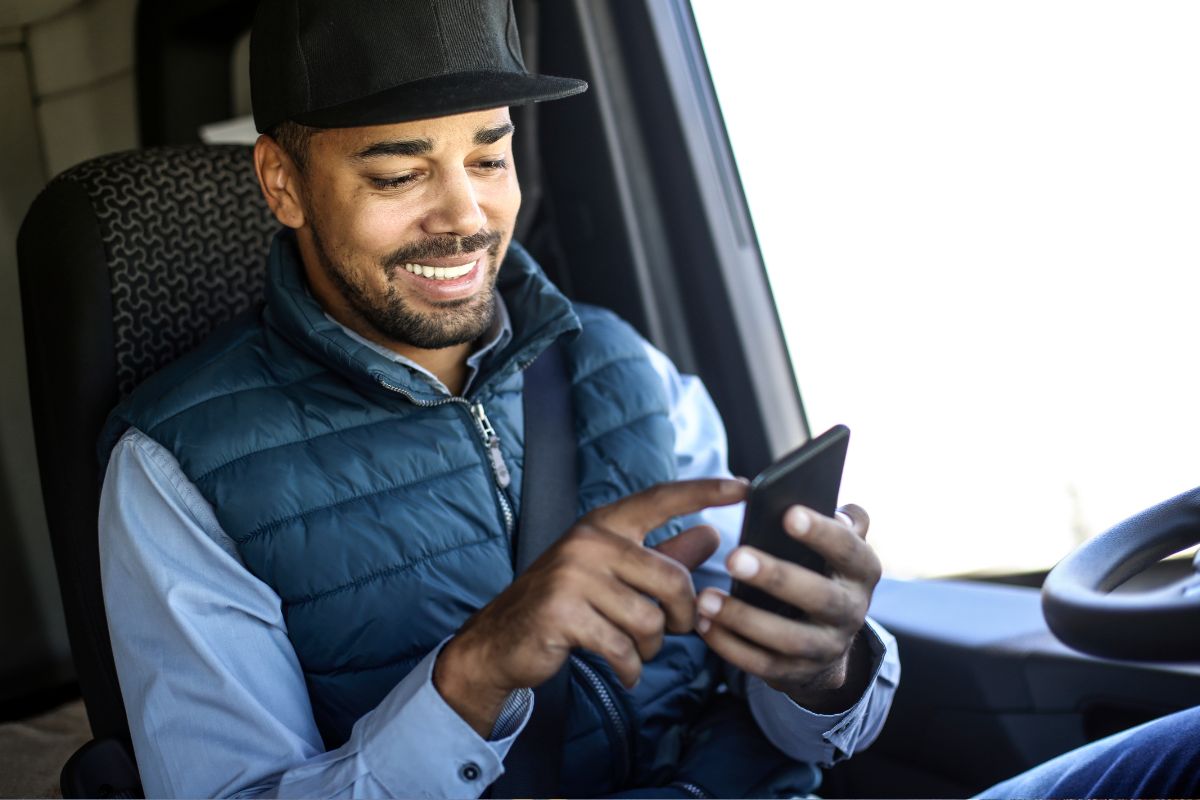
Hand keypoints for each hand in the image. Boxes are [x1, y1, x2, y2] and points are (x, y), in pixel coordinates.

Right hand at [434, 478, 748, 735]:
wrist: (501, 639)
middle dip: (682, 616)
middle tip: (672, 629)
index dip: (705, 491)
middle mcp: (589, 541)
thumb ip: (665, 553)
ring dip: (651, 646)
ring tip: (634, 648)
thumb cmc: (566, 602)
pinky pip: (623, 648)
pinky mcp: (563, 614)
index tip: (746, 486)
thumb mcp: (614, 571)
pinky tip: (624, 670)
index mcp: (604, 524)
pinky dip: (631, 668)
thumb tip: (711, 533)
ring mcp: (573, 576)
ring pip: (650, 619)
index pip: (662, 498)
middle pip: (672, 579)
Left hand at [695, 504, 880, 711]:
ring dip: (743, 618)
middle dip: (775, 577)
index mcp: (862, 573)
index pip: (849, 551)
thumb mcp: (841, 549)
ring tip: (704, 597)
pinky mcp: (795, 674)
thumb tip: (840, 509)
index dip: (822, 534)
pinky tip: (703, 623)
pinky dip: (730, 646)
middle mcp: (851, 613)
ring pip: (786, 638)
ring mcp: (825, 648)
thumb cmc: (823, 574)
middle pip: (819, 597)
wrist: (829, 645)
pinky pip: (761, 664)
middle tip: (733, 558)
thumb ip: (845, 523)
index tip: (788, 513)